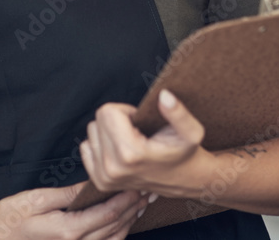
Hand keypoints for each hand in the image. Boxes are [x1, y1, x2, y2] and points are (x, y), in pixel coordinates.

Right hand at [0, 182, 146, 239]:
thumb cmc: (8, 219)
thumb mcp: (36, 199)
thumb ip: (68, 194)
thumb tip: (92, 183)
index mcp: (67, 232)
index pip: (108, 213)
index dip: (126, 198)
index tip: (138, 184)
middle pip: (114, 227)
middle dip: (132, 208)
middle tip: (147, 191)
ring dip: (128, 223)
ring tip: (139, 205)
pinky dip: (115, 236)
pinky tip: (120, 224)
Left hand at [81, 89, 209, 197]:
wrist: (184, 179)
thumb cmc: (185, 152)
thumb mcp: (191, 130)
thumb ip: (178, 112)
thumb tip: (163, 95)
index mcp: (130, 154)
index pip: (107, 112)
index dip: (126, 111)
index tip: (140, 122)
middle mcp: (113, 168)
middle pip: (98, 121)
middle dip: (117, 120)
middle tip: (137, 131)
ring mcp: (105, 177)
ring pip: (92, 133)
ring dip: (109, 132)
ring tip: (131, 141)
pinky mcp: (100, 182)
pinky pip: (87, 148)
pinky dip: (102, 145)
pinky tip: (120, 150)